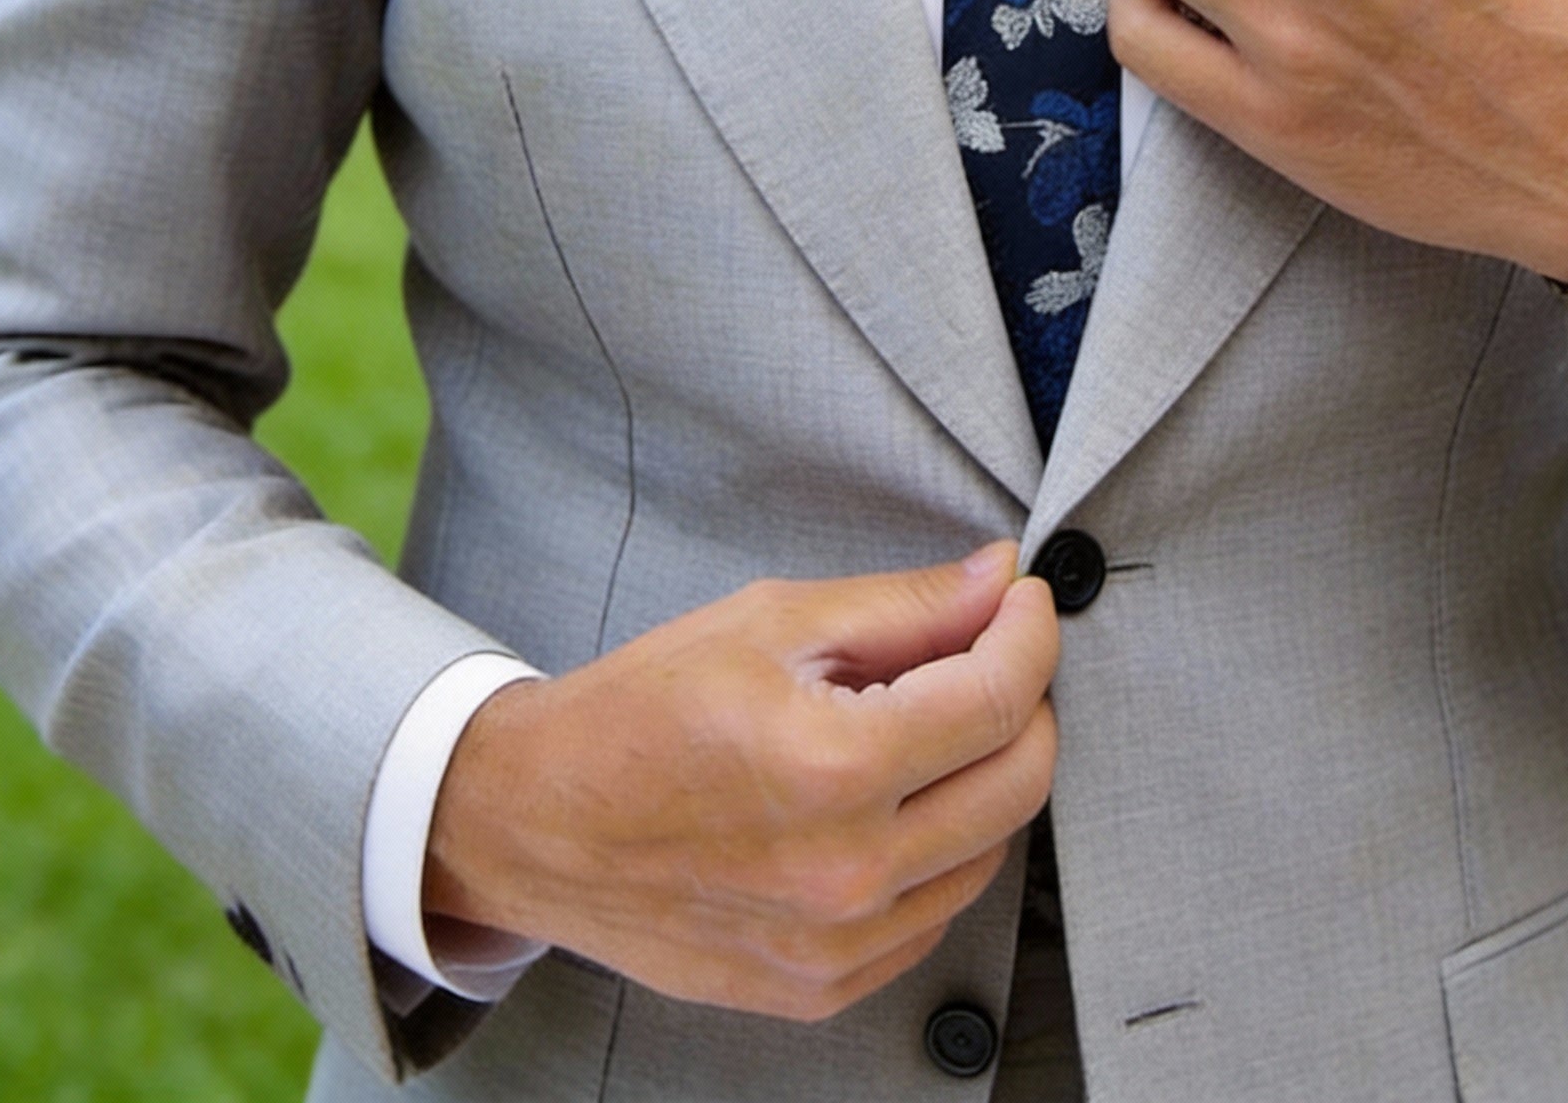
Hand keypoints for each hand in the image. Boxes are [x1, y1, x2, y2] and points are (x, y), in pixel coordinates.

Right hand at [423, 543, 1057, 1021]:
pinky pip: (935, 914)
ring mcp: (835, 945)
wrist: (537, 824)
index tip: (1024, 602)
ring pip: (990, 851)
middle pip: (1021, 781)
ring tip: (927, 725)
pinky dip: (941, 849)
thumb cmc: (640, 713)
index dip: (1031, 633)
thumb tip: (1000, 581)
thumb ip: (904, 606)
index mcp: (832, 766)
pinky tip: (892, 800)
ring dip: (986, 776)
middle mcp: (845, 870)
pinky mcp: (821, 987)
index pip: (1000, 697)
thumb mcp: (771, 622)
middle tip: (990, 653)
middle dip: (1027, 701)